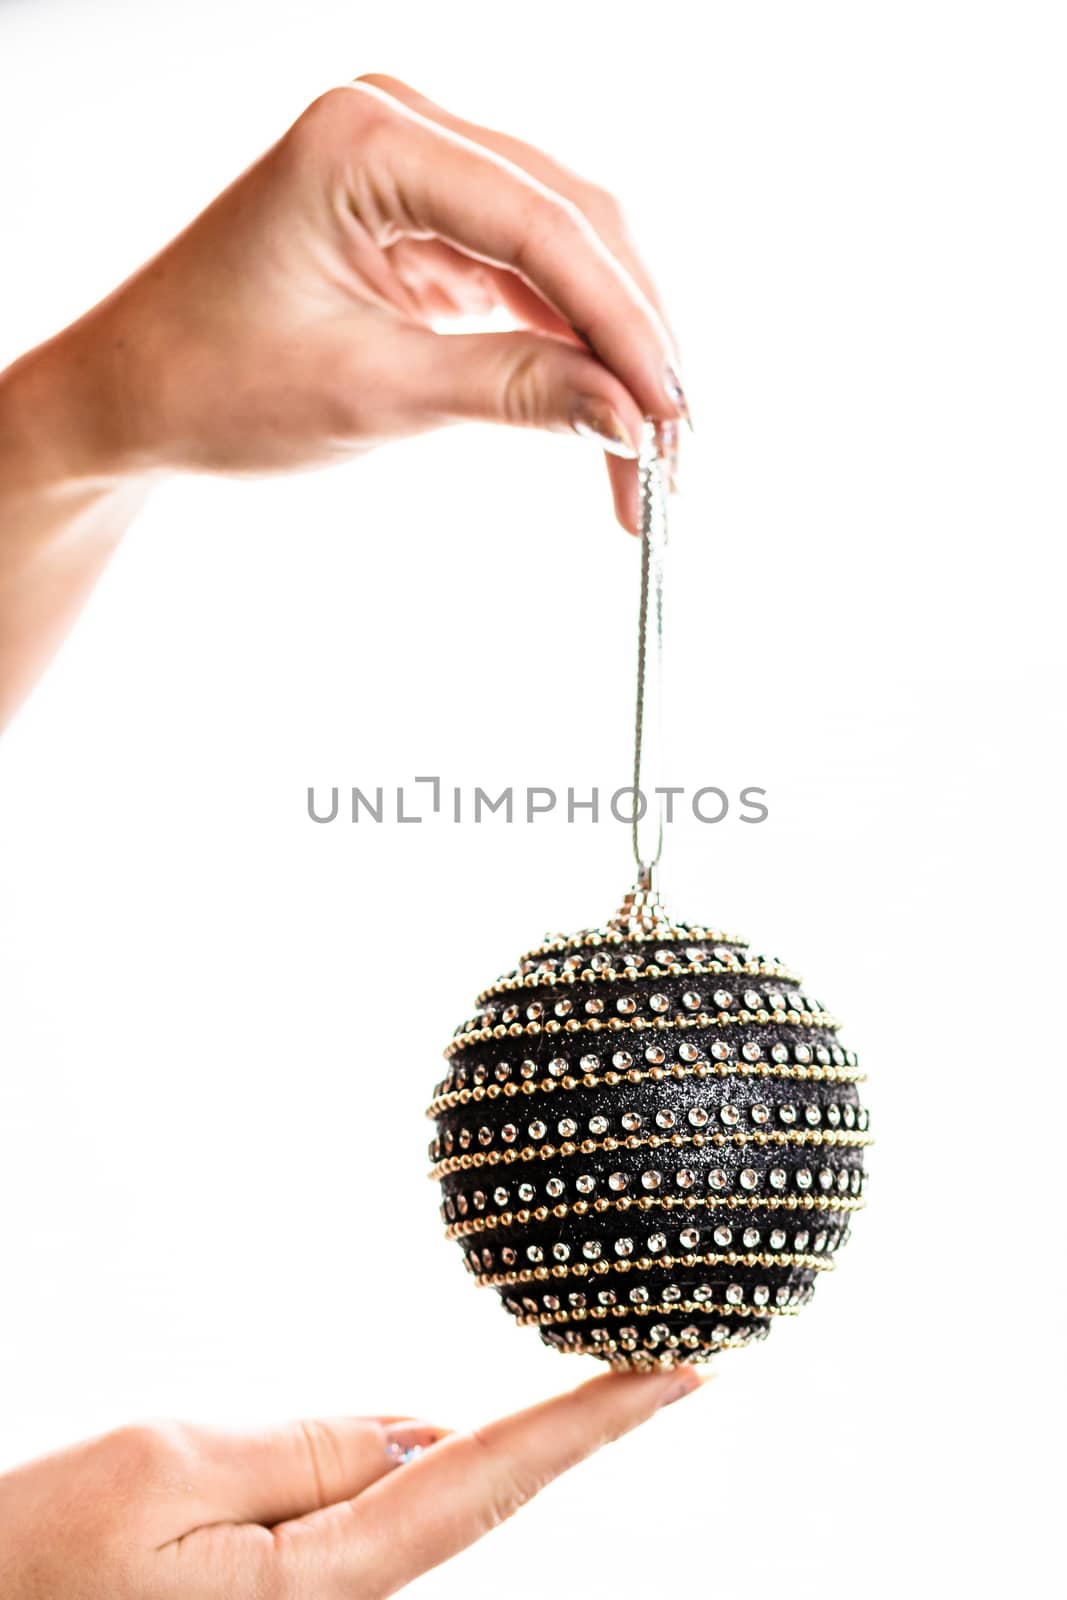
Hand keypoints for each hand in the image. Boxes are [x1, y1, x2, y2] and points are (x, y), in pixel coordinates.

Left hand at [0, 74, 685, 723]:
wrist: (136, 398)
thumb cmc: (216, 386)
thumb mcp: (371, 397)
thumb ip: (512, 394)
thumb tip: (633, 417)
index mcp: (366, 141)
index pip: (541, 225)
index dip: (624, 325)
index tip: (672, 416)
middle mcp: (401, 127)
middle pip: (571, 224)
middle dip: (632, 339)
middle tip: (678, 447)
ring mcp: (417, 167)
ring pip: (563, 252)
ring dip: (611, 348)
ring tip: (652, 450)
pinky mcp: (426, 217)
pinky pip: (528, 276)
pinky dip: (569, 346)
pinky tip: (604, 410)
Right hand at [0, 1367, 701, 1596]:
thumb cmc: (31, 1563)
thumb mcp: (166, 1474)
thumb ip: (300, 1448)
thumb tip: (412, 1430)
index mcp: (320, 1584)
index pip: (491, 1484)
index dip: (593, 1424)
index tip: (682, 1373)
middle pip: (475, 1494)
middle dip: (570, 1428)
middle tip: (667, 1360)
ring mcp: (304, 1596)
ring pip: (417, 1499)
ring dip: (496, 1444)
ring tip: (582, 1383)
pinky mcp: (269, 1586)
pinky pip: (365, 1514)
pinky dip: (419, 1463)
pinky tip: (435, 1438)